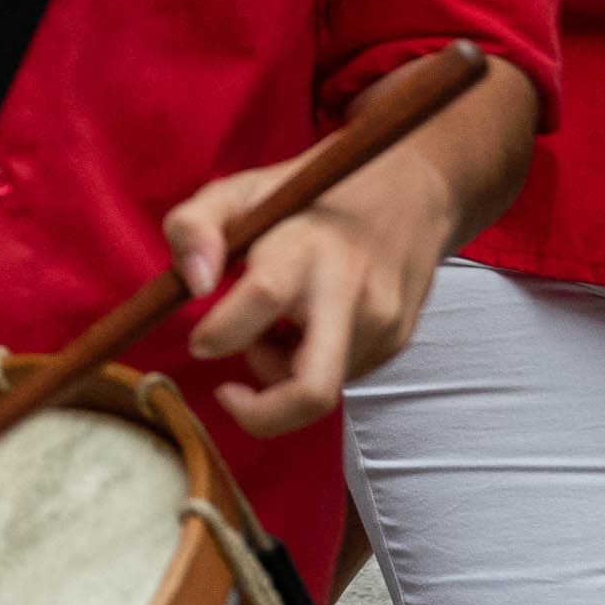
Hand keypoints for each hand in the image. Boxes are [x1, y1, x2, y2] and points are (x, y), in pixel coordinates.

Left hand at [164, 137, 462, 436]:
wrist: (412, 191)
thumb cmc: (309, 194)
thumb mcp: (238, 190)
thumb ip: (193, 227)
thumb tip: (191, 284)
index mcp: (305, 250)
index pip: (263, 299)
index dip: (220, 332)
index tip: (200, 340)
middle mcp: (351, 295)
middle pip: (311, 390)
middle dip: (261, 414)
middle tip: (228, 393)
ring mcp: (382, 324)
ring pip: (320, 386)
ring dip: (280, 369)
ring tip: (275, 322)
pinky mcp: (396, 342)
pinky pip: (341, 375)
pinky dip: (308, 363)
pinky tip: (306, 324)